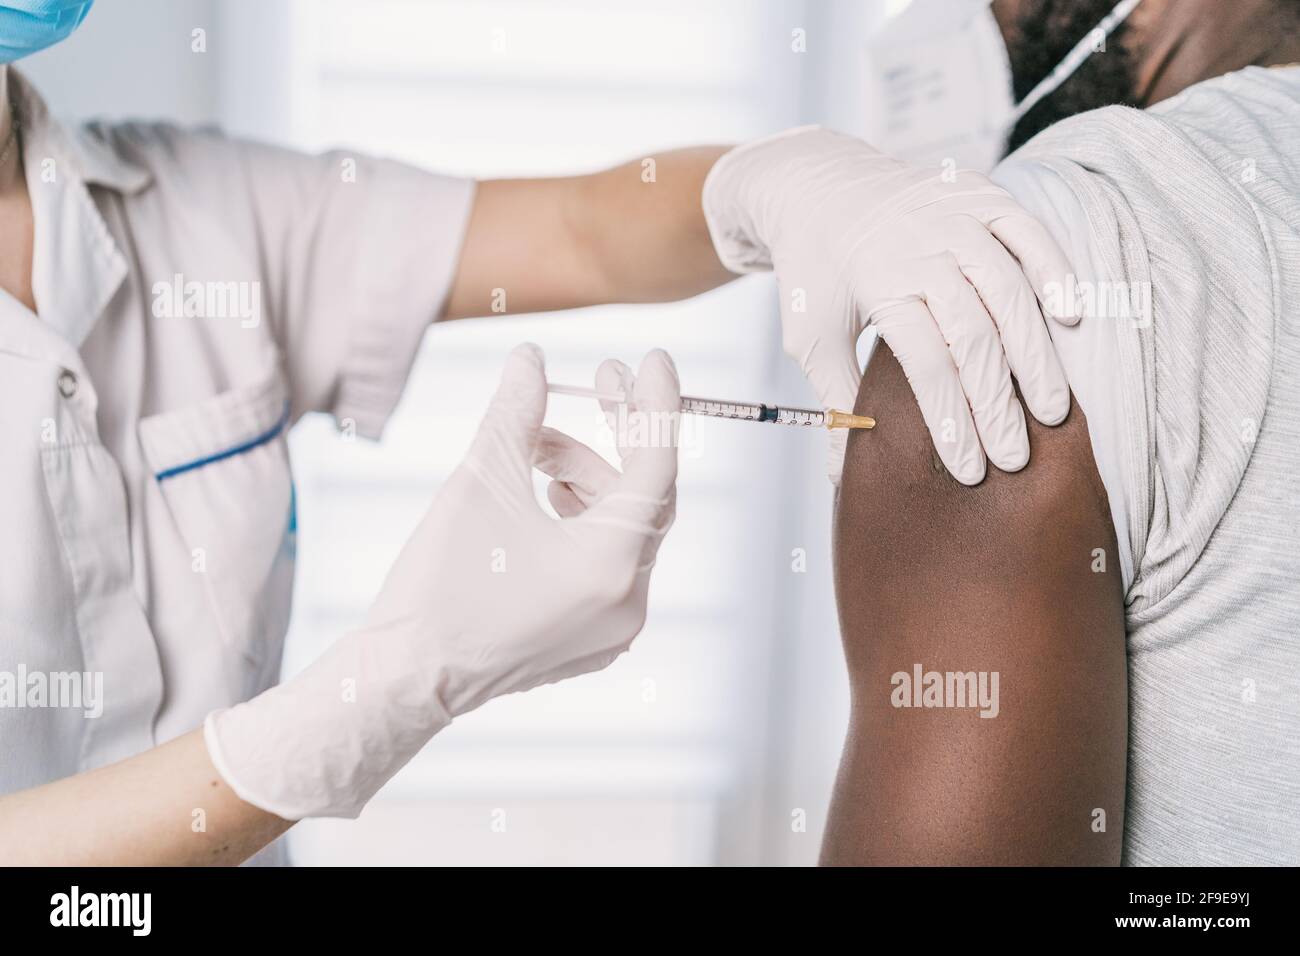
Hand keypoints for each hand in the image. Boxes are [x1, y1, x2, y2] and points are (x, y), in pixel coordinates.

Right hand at [204, 344, 680, 818]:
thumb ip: (517, 412)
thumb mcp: (480, 482)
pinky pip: (611, 561)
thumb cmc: (438, 586)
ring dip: (589, 476)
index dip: (656, 405)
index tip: (653, 359)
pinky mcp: (595, 636)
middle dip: (622, 433)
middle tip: (602, 379)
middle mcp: (628, 601)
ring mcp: (615, 626)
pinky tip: (547, 495)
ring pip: (625, 526)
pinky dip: (587, 519)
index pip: (658, 466)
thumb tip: (531, 358)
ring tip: (537, 450)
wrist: (406, 676)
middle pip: (645, 495)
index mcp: (609, 565)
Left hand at [703, 126, 1076, 483]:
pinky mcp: (979, 193)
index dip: (952, 421)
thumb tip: (839, 475)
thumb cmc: (815, 271)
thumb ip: (836, 399)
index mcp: (877, 285)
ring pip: (1009, 290)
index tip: (971, 469)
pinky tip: (1072, 317)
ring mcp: (953, 217)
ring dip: (1035, 353)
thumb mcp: (810, 336)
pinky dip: (1055, 270)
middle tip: (1018, 454)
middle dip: (998, 403)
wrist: (815, 186)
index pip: (928, 366)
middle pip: (973, 336)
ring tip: (1052, 408)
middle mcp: (919, 248)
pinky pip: (1028, 231)